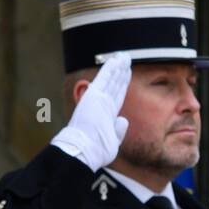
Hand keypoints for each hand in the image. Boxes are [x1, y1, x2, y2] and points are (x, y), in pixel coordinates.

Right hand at [50, 51, 131, 169]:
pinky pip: (104, 79)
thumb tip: (123, 120)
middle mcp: (101, 105)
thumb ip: (118, 130)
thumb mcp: (112, 141)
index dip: (121, 85)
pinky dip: (110, 69)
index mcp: (105, 116)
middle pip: (115, 85)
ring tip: (124, 56)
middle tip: (126, 60)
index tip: (126, 75)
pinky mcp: (93, 96)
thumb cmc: (95, 151)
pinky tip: (115, 59)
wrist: (83, 151)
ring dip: (118, 67)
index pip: (116, 97)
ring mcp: (97, 100)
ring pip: (111, 79)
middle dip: (121, 73)